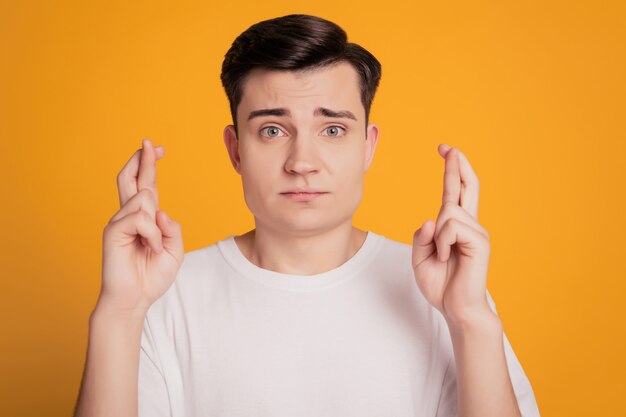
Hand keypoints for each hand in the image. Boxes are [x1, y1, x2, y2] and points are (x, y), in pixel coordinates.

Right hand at [98, 139, 184, 314]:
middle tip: (149, 142)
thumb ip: (172, 228)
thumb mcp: (174, 250)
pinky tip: (148, 247)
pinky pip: (140, 218)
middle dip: (142, 159)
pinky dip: (151, 233)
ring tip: (153, 246)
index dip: (149, 165)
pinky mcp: (113, 231)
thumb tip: (160, 211)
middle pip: (131, 178)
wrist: (134, 299)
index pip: (146, 185)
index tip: (156, 149)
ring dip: (157, 225)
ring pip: (144, 200)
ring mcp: (119, 222)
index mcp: (144, 219)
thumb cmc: (152, 276)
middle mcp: (129, 216)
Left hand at [412, 144, 493, 326]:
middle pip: (467, 186)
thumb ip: (422, 237)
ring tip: (443, 257)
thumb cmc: (441, 284)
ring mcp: (477, 232)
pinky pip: (451, 228)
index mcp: (456, 226)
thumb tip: (430, 219)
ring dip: (437, 237)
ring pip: (447, 212)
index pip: (455, 191)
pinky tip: (448, 259)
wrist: (457, 308)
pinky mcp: (480, 242)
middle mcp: (470, 224)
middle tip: (448, 147)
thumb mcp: (420, 257)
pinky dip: (442, 245)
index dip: (452, 169)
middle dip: (457, 165)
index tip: (446, 149)